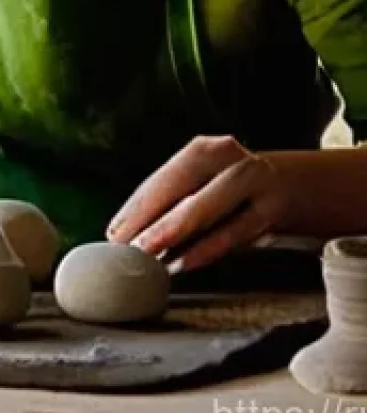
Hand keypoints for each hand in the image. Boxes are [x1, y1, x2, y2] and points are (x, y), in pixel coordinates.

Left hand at [106, 135, 291, 273]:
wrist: (298, 186)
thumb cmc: (234, 190)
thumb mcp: (206, 185)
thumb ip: (172, 204)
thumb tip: (123, 234)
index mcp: (204, 150)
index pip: (162, 179)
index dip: (136, 207)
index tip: (113, 234)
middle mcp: (229, 159)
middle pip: (182, 188)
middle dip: (151, 218)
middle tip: (127, 244)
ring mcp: (254, 182)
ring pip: (208, 207)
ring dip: (175, 232)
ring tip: (149, 253)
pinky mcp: (273, 209)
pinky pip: (235, 231)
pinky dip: (206, 248)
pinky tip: (183, 263)